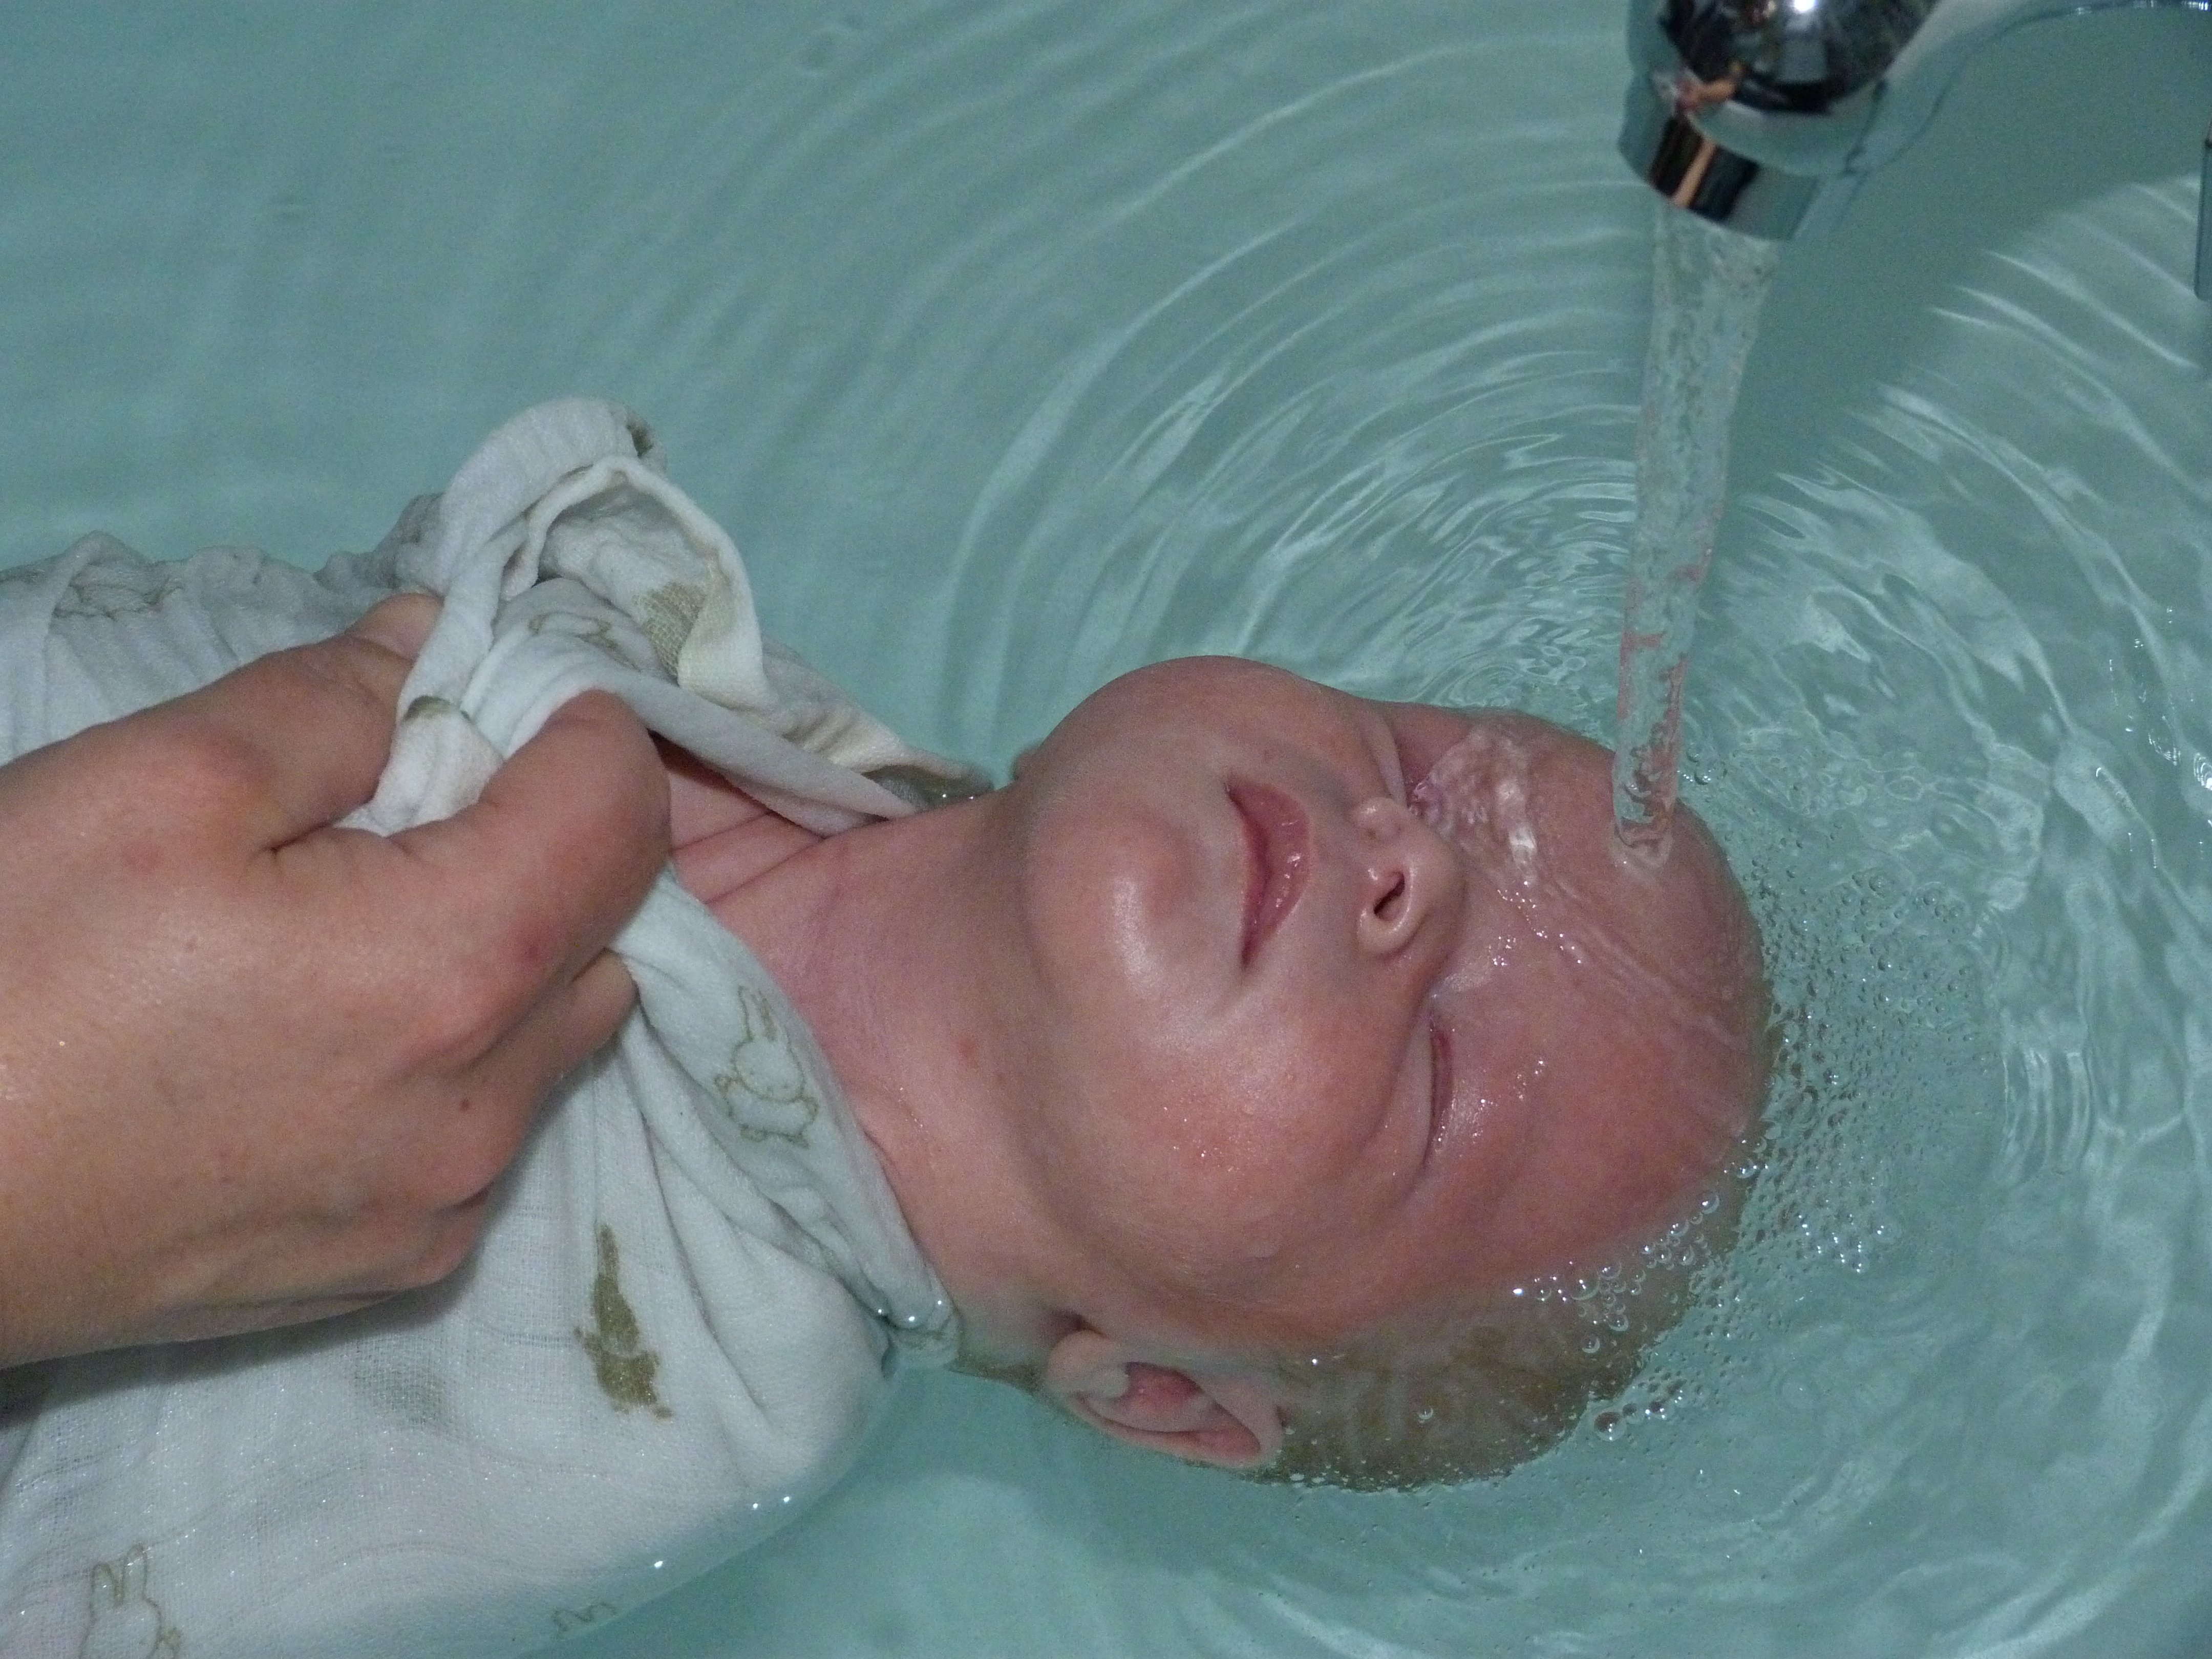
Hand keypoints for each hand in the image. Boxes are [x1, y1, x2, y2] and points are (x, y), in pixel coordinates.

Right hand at [0, 596, 667, 1365]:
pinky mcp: (392, 1264)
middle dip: (548, 832)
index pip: (624, 810)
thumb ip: (334, 699)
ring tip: (369, 911)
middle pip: (609, 921)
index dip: (578, 724)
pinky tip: (336, 1028)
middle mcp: (487, 1106)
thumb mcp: (156, 782)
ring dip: (511, 946)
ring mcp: (444, 1203)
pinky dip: (456, 1053)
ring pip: (558, 1028)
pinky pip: (489, 1123)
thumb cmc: (1, 979)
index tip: (494, 693)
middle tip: (416, 793)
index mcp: (458, 970)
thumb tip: (439, 647)